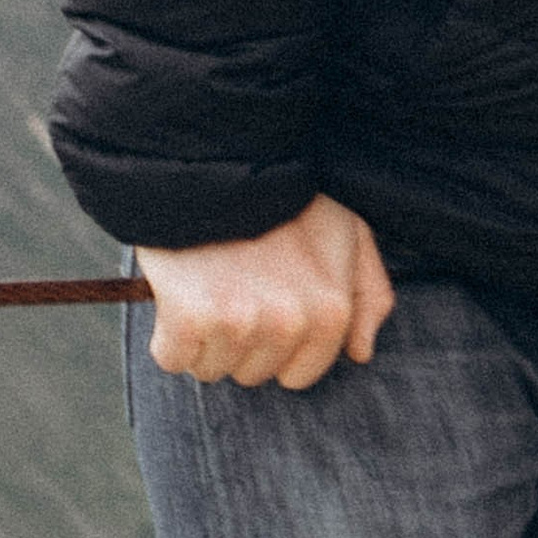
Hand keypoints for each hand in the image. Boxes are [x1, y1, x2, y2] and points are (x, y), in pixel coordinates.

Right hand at [136, 195, 395, 391]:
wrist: (219, 163)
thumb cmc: (287, 199)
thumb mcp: (349, 233)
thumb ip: (368, 294)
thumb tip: (360, 353)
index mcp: (331, 312)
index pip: (299, 374)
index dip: (279, 346)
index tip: (266, 307)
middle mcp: (290, 325)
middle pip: (252, 374)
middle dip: (242, 340)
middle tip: (236, 287)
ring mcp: (240, 323)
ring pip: (211, 369)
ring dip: (205, 338)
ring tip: (211, 285)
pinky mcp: (190, 319)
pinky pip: (172, 358)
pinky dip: (169, 335)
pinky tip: (180, 295)